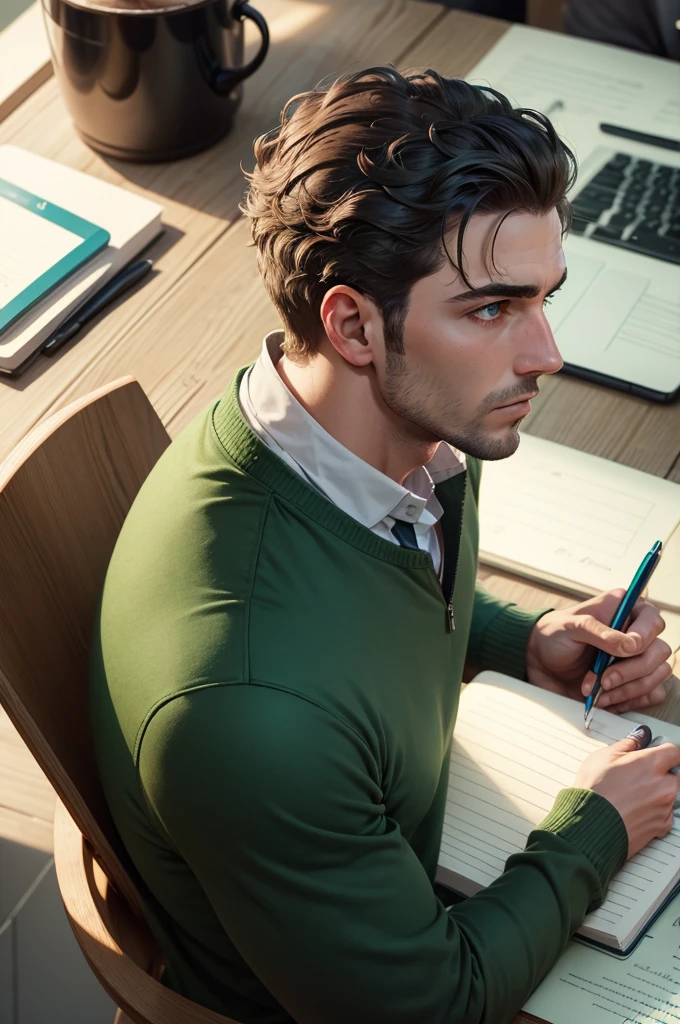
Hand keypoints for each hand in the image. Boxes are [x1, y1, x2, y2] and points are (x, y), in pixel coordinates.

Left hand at [525, 589, 672, 712]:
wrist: (538, 663)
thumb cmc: (552, 636)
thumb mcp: (570, 627)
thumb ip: (599, 632)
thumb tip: (631, 645)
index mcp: (623, 610)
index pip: (652, 619)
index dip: (645, 635)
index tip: (626, 649)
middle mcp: (634, 634)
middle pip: (659, 652)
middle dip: (631, 670)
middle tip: (604, 678)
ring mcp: (635, 660)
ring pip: (657, 676)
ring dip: (627, 688)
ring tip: (598, 690)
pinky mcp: (632, 683)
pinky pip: (651, 695)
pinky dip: (629, 700)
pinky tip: (606, 698)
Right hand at [574, 728, 679, 857]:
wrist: (589, 826)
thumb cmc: (594, 792)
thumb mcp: (604, 757)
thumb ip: (628, 744)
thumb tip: (639, 736)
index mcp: (652, 764)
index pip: (674, 751)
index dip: (664, 751)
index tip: (658, 753)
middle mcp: (664, 785)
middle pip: (675, 774)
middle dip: (662, 773)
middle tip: (641, 775)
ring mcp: (665, 807)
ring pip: (670, 794)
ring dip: (658, 792)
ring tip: (632, 795)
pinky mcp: (662, 827)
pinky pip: (665, 814)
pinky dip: (655, 811)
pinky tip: (635, 809)